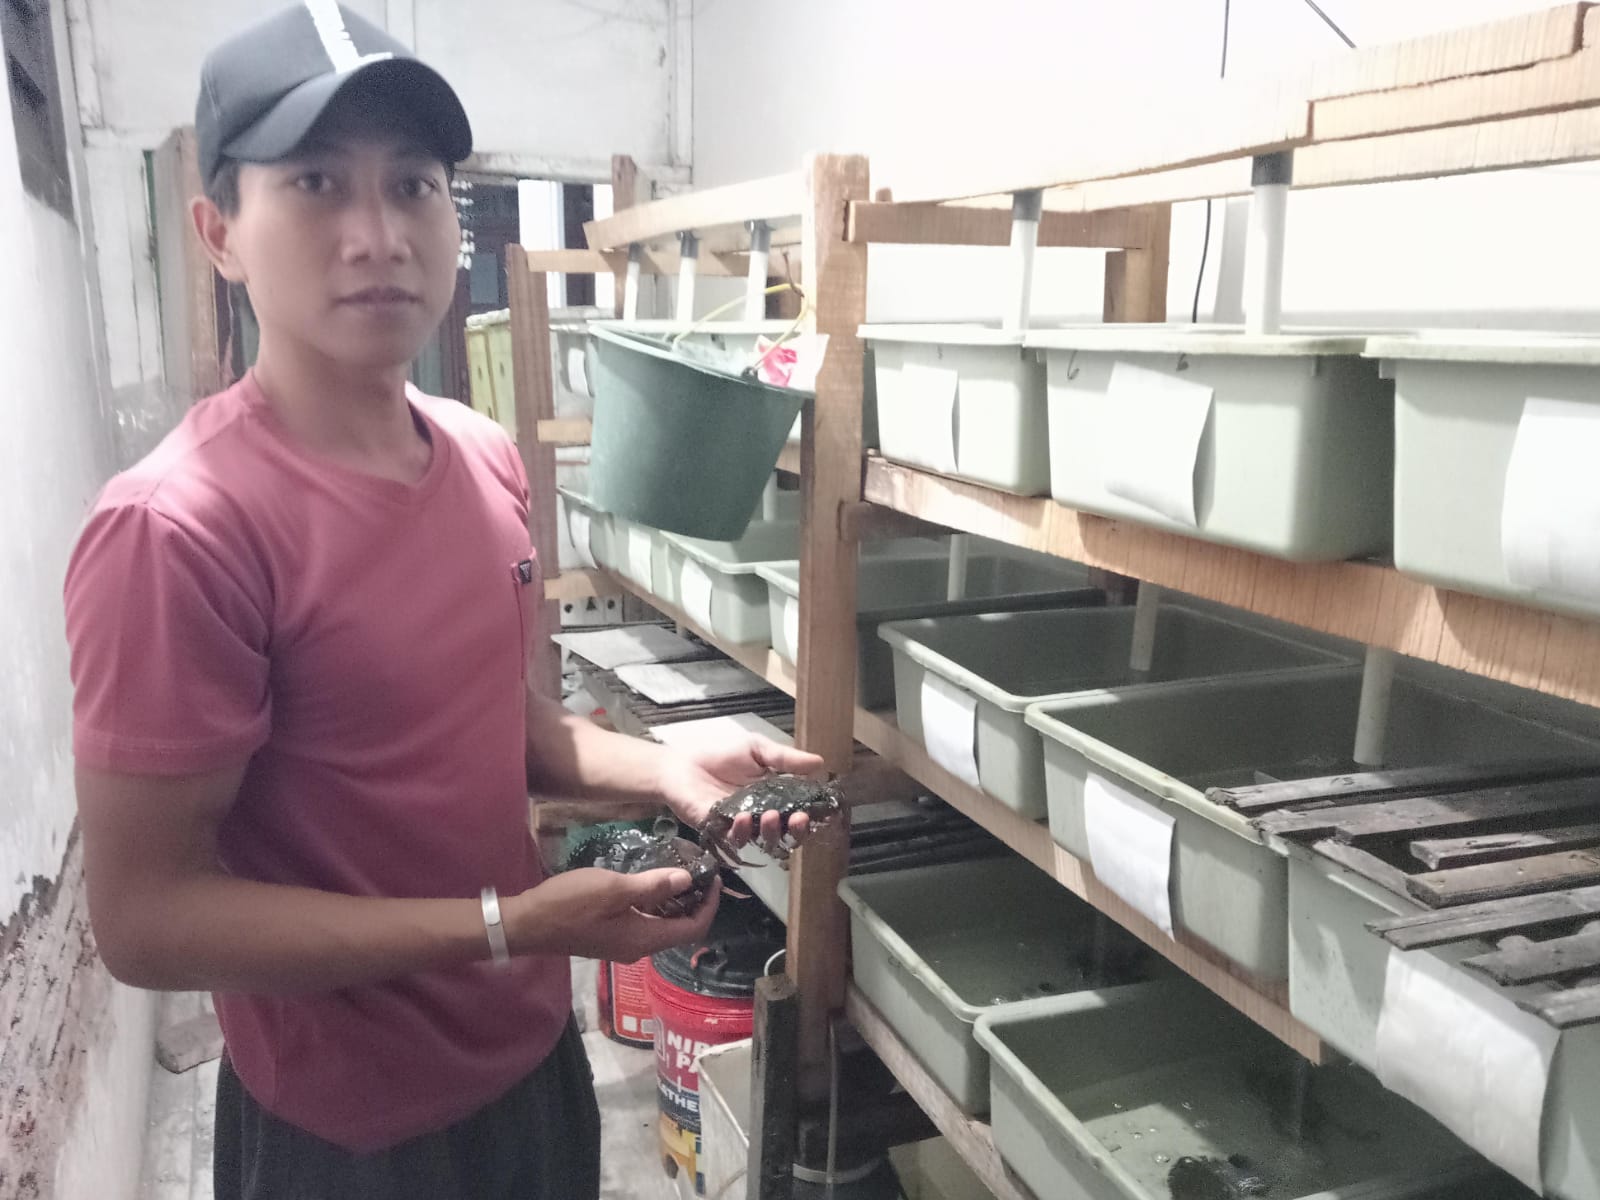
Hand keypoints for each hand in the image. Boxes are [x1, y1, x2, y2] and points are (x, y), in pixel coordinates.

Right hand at [505, 868, 720, 961]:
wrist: (528, 924)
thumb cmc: (570, 904)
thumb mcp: (615, 889)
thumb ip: (652, 886)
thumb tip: (688, 882)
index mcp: (645, 940)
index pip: (693, 928)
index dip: (709, 904)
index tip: (713, 877)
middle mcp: (639, 949)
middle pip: (679, 929)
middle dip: (694, 902)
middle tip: (696, 870)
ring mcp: (623, 945)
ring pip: (661, 926)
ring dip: (673, 902)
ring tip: (675, 872)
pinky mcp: (610, 938)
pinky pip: (643, 924)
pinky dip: (653, 906)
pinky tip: (647, 884)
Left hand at [655, 734, 825, 850]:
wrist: (681, 765)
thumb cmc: (720, 756)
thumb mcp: (757, 749)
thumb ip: (785, 758)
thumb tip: (820, 763)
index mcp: (774, 799)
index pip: (798, 814)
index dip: (811, 817)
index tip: (820, 811)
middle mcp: (761, 817)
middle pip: (786, 834)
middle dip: (796, 831)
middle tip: (798, 818)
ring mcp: (741, 828)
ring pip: (763, 841)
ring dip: (770, 831)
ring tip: (770, 815)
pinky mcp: (719, 833)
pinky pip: (735, 840)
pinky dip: (742, 831)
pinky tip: (742, 816)